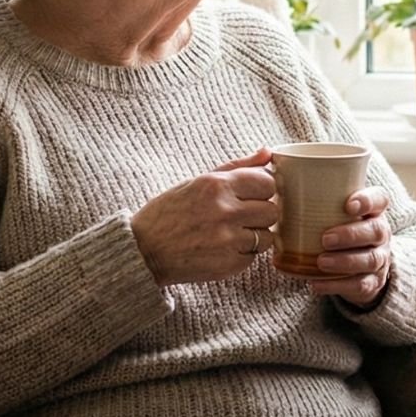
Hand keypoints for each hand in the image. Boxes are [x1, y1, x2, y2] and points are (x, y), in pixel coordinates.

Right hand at [129, 150, 277, 285]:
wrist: (143, 251)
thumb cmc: (169, 213)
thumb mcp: (198, 182)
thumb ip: (236, 167)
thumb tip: (268, 152)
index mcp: (217, 185)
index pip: (267, 182)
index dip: (261, 190)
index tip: (249, 196)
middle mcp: (225, 211)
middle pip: (272, 210)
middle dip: (260, 213)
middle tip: (238, 217)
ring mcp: (229, 240)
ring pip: (268, 235)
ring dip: (254, 235)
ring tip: (229, 234)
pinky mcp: (230, 264)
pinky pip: (254, 256)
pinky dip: (243, 253)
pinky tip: (221, 249)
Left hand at [303, 187, 391, 307]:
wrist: (356, 264)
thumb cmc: (334, 226)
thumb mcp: (329, 208)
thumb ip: (308, 191)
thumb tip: (270, 162)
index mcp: (371, 210)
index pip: (379, 199)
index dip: (368, 201)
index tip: (349, 204)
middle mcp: (380, 233)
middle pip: (375, 230)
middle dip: (351, 235)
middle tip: (325, 238)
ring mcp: (379, 258)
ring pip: (370, 259)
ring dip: (345, 261)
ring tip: (321, 262)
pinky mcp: (371, 282)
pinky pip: (359, 285)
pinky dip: (337, 286)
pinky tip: (315, 284)